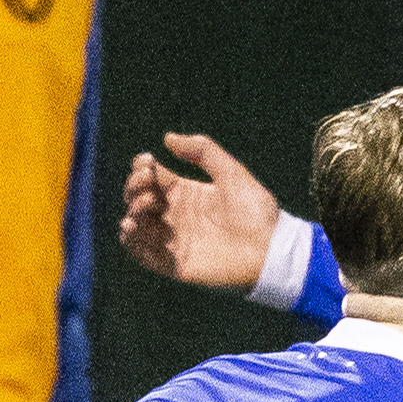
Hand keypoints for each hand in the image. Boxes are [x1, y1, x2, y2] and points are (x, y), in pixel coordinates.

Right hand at [121, 132, 281, 289]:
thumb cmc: (257, 212)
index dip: (142, 167)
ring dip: (133, 209)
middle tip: (148, 180)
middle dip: (134, 185)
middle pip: (138, 197)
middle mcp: (174, 215)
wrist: (272, 249)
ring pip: (135, 223)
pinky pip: (140, 253)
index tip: (148, 161)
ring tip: (148, 202)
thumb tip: (167, 138)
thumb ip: (203, 151)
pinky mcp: (173, 263)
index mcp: (185, 193)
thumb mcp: (232, 173)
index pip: (150, 177)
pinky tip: (133, 225)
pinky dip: (130, 239)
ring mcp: (172, 239)